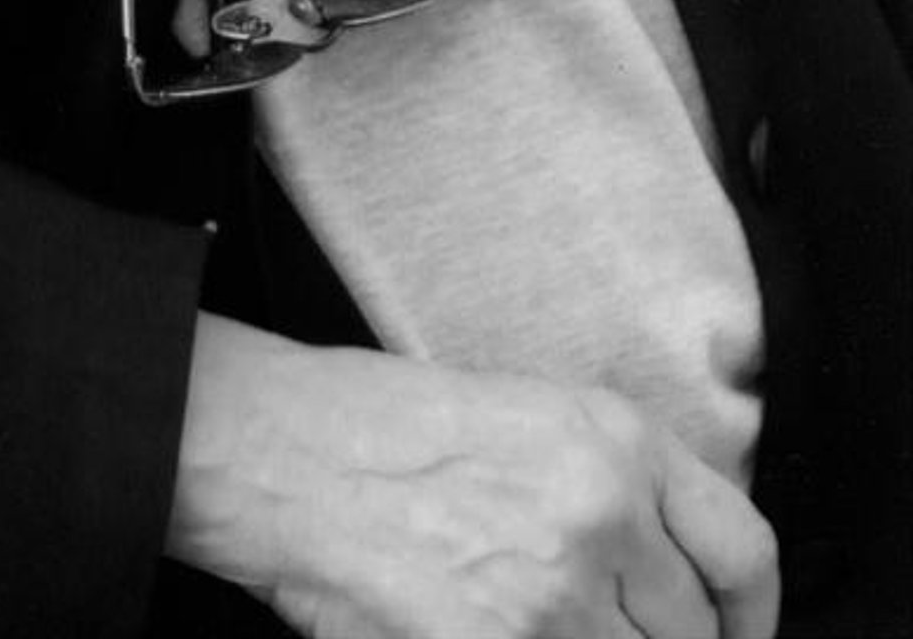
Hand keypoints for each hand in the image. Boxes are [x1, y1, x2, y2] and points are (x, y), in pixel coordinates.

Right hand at [169, 315, 779, 638]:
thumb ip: (614, 490)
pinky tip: (497, 631)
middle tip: (610, 629)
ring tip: (539, 622)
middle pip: (690, 635)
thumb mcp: (528, 418)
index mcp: (615, 441)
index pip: (742, 550)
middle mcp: (602, 514)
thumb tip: (670, 583)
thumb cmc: (381, 425)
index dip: (753, 614)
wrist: (281, 452)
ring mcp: (553, 600)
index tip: (737, 633)